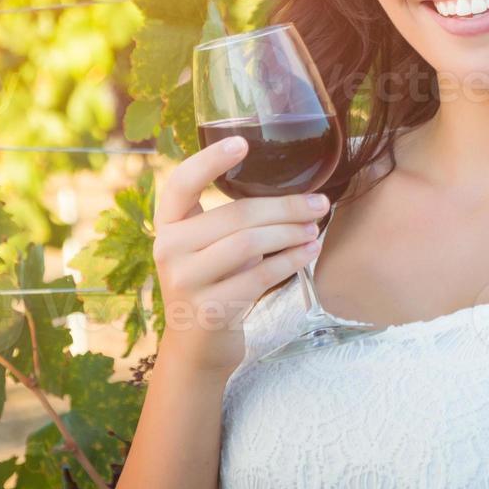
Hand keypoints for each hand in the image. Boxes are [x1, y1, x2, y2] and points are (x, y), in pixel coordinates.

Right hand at [150, 136, 329, 375]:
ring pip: (249, 243)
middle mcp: (168, 249)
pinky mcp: (209, 308)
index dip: (209, 161)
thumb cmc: (217, 280)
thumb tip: (297, 187)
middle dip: (286, 207)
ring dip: (290, 233)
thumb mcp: (212, 245)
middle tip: (320, 203)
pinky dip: (291, 260)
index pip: (180, 183)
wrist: (199, 345)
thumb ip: (233, 218)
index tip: (242, 142)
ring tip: (316, 227)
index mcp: (168, 224)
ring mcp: (185, 280)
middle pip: (235, 215)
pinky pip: (260, 276)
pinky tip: (310, 250)